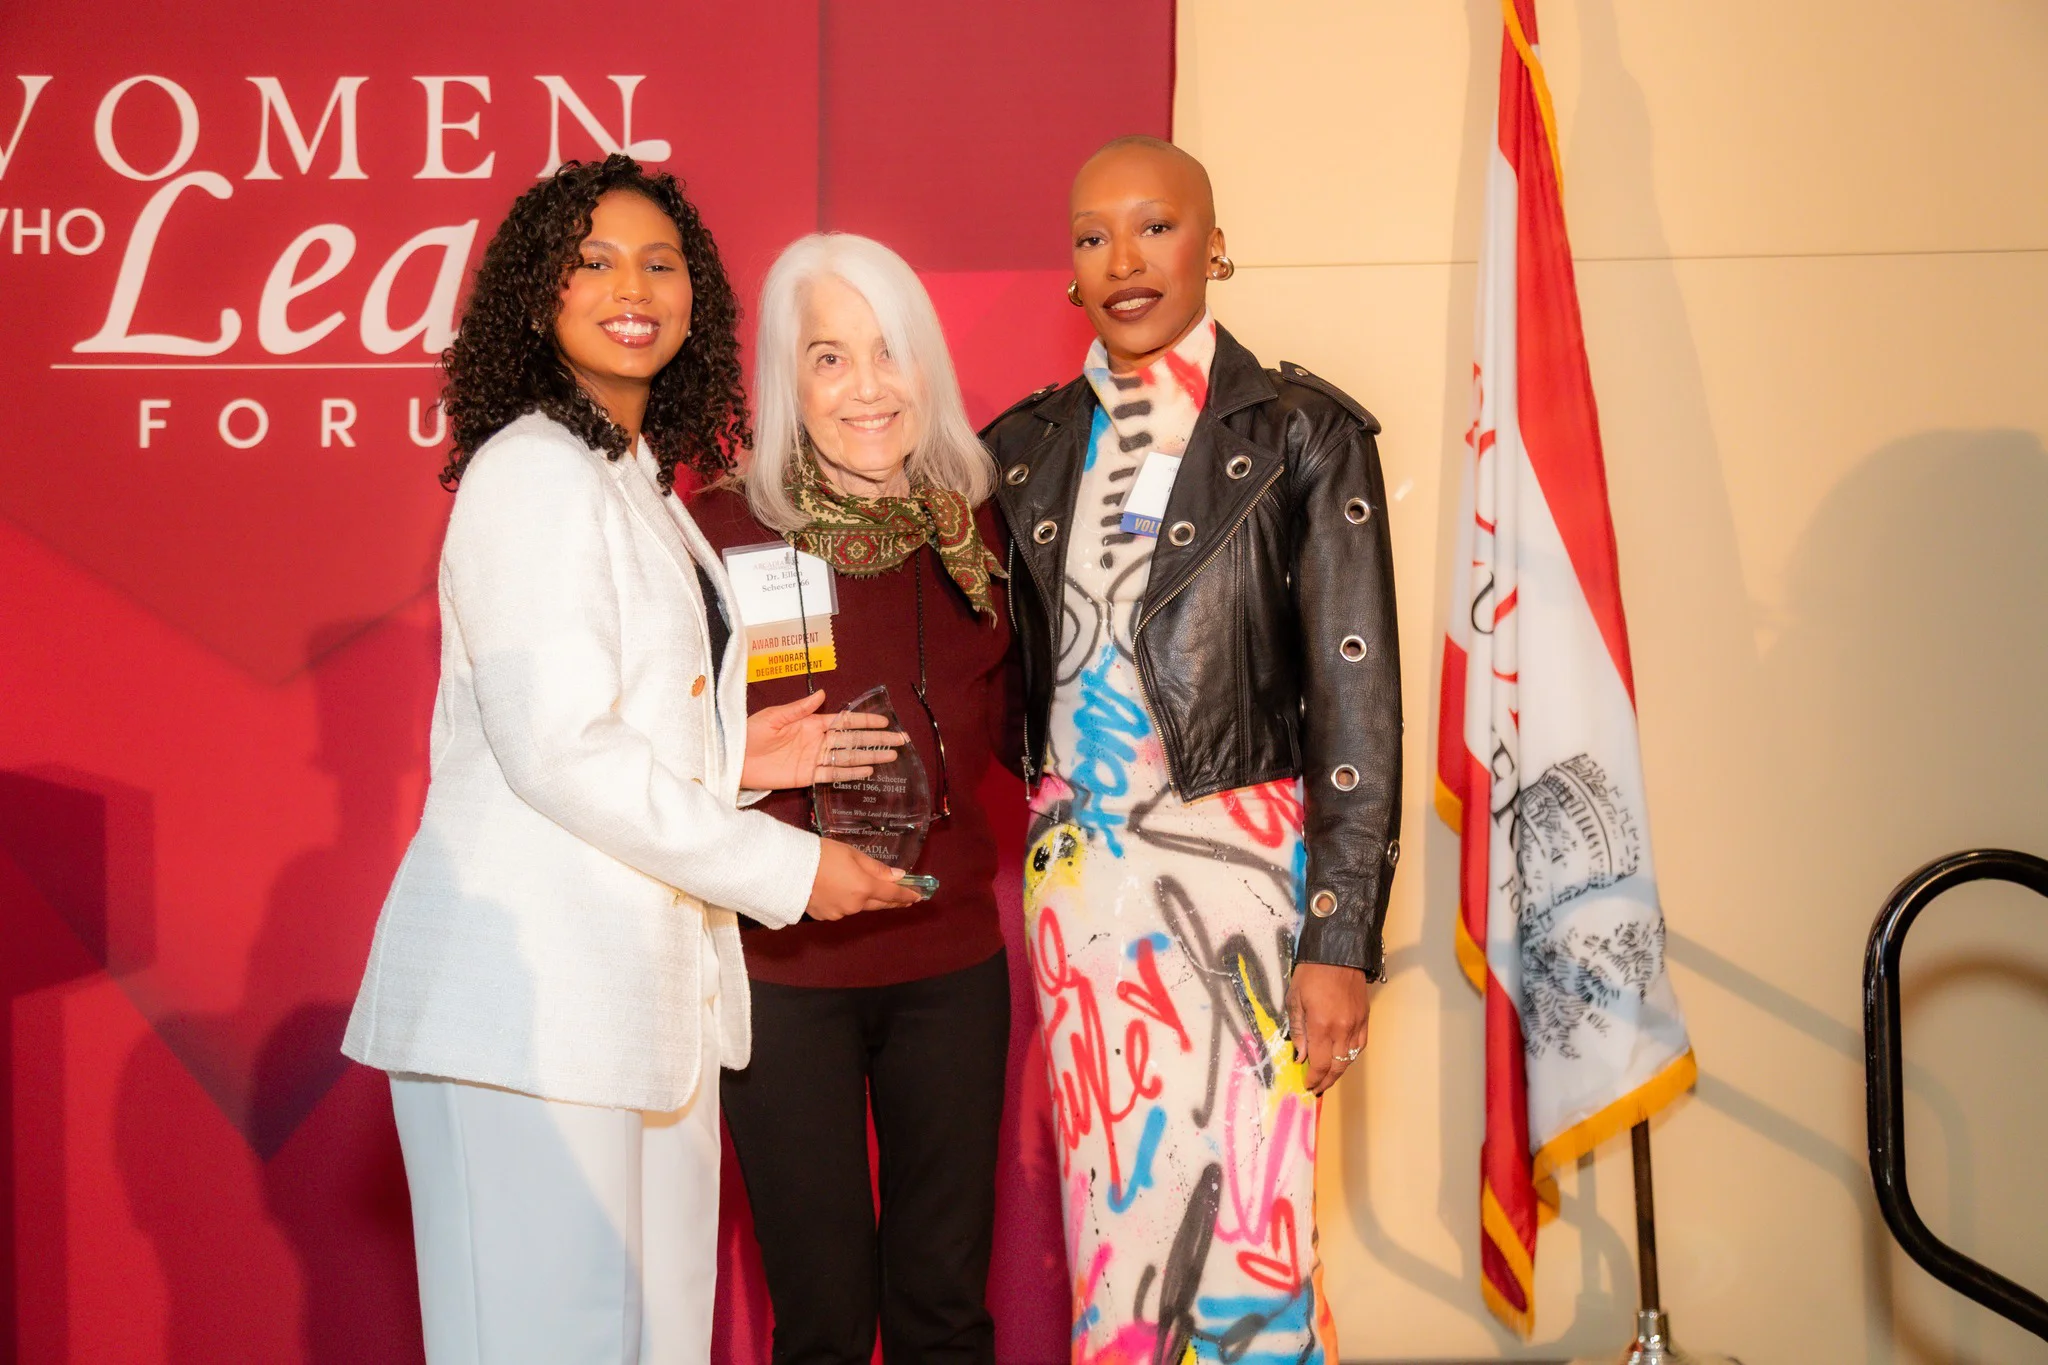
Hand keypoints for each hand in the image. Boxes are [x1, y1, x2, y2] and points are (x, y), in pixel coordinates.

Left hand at [740, 689, 906, 790]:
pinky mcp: (807, 776)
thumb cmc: (750, 733)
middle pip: (852, 740)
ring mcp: (814, 759)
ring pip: (848, 758)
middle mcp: (817, 741)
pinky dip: (850, 773)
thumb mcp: (774, 715)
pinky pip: (833, 774)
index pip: (844, 722)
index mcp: (810, 723)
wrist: (733, 759)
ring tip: (891, 756)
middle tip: (899, 740)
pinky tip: (868, 770)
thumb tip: (823, 694)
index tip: (884, 721)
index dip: (864, 722)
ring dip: (869, 756)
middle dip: (876, 740)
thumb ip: (800, 708)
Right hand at [805, 839, 922, 919]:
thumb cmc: (820, 854)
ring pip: (859, 907)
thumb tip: (898, 876)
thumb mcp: (851, 854)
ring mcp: (839, 913)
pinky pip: (842, 909)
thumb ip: (876, 868)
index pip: (892, 894)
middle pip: (878, 904)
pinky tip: (840, 891)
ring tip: (867, 889)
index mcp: (864, 888)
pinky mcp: (824, 917)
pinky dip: (846, 901)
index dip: (906, 895)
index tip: (918, 897)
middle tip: (904, 899)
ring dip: (866, 899)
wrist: (786, 868)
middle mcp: (855, 905)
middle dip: (892, 900)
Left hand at [1286, 963, 1371, 1094]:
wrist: (1338, 953)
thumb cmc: (1311, 973)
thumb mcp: (1295, 999)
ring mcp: (1356, 1024)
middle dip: (1326, 1080)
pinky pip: (1360, 1045)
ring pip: (1350, 1058)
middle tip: (1317, 1087)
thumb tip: (1300, 1057)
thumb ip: (1298, 1031)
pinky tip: (1342, 1057)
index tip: (1307, 1085)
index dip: (1314, 1078)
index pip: (1320, 1064)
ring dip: (1339, 1070)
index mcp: (1322, 1026)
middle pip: (1337, 1066)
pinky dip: (1350, 1055)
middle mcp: (1342, 1029)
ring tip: (1328, 1076)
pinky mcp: (1365, 1018)